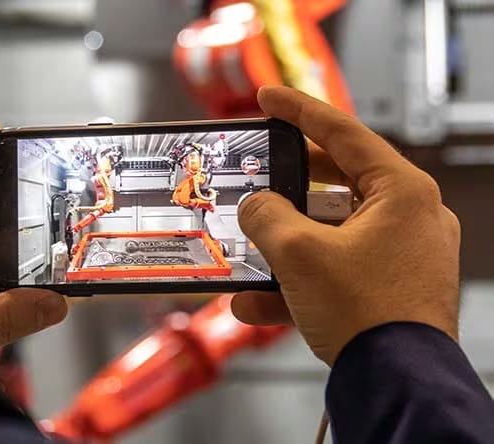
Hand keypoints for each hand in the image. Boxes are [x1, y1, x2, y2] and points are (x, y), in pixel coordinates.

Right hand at [231, 86, 460, 365]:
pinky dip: (298, 282)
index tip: (269, 98)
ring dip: (283, 250)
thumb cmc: (366, 313)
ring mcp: (402, 254)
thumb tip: (255, 206)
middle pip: (334, 185)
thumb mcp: (297, 253)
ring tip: (246, 261)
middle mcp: (409, 217)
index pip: (342, 133)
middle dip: (285, 194)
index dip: (298, 111)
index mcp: (401, 192)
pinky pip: (335, 271)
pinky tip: (257, 304)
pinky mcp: (390, 287)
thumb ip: (265, 216)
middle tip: (257, 177)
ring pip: (329, 235)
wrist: (395, 383)